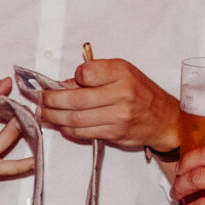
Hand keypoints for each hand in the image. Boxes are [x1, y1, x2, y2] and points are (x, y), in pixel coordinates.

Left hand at [38, 59, 183, 154]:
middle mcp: (121, 92)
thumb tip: (63, 84)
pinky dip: (68, 130)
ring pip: (75, 118)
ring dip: (54, 117)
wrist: (165, 119)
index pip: (85, 73)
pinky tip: (61, 126)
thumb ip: (95, 76)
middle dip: (50, 101)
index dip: (70, 78)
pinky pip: (84, 132)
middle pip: (74, 99)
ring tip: (43, 114)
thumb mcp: (122, 73)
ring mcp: (118, 115)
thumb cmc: (141, 93)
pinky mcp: (115, 133)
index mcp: (121, 72)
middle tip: (39, 100)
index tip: (61, 82)